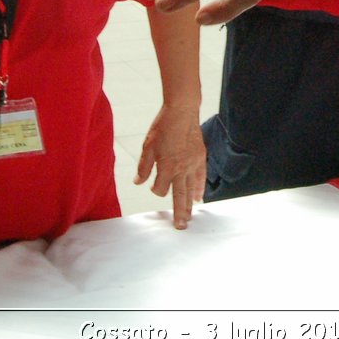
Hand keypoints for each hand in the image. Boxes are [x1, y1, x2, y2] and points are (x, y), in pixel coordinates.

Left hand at [135, 102, 206, 227]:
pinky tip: (199, 197)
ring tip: (190, 217)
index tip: (154, 186)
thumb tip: (138, 182)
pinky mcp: (200, 158)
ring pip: (191, 190)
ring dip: (190, 205)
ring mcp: (192, 164)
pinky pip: (201, 178)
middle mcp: (181, 169)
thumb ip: (144, 167)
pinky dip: (200, 188)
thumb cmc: (163, 127)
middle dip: (179, 213)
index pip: (160, 189)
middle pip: (180, 196)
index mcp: (166, 167)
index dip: (156, 190)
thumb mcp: (148, 147)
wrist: (182, 112)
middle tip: (181, 226)